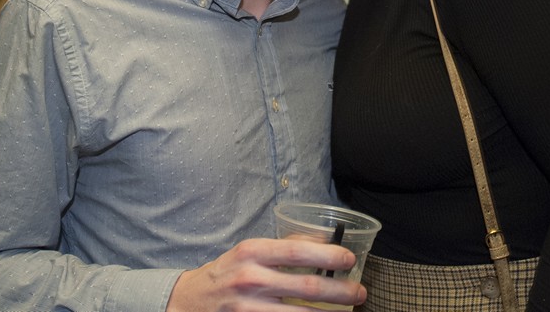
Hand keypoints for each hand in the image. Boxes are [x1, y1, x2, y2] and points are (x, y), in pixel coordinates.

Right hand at [165, 238, 365, 310]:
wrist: (189, 301)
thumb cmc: (227, 272)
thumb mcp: (250, 251)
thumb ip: (283, 247)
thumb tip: (324, 243)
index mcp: (253, 252)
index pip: (298, 252)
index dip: (329, 256)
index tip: (350, 260)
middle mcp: (251, 279)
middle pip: (307, 288)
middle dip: (341, 291)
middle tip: (360, 292)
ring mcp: (248, 308)